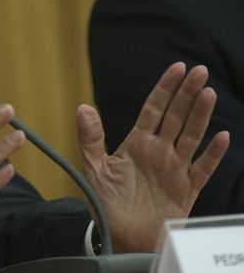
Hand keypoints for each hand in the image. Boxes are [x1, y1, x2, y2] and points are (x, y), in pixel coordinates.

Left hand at [77, 62, 229, 251]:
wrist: (120, 237)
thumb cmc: (106, 203)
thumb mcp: (94, 168)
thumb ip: (91, 139)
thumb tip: (82, 107)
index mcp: (137, 143)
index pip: (154, 109)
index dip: (166, 88)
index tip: (177, 67)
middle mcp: (159, 151)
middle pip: (176, 117)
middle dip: (187, 93)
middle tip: (200, 70)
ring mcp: (174, 169)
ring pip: (190, 137)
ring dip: (200, 116)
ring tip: (208, 92)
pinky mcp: (186, 190)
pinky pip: (202, 169)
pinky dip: (212, 154)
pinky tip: (221, 137)